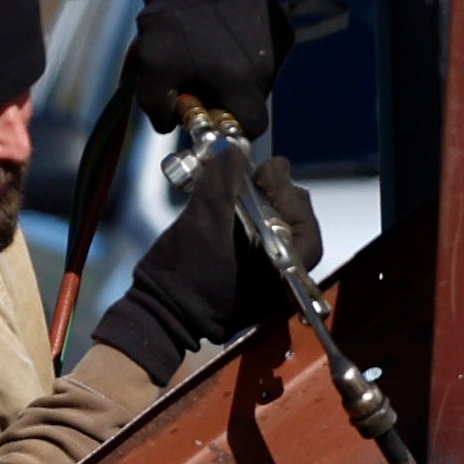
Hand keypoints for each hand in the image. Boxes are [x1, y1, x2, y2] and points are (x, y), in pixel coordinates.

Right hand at [93, 149, 322, 375]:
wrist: (159, 312)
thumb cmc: (185, 276)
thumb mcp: (204, 220)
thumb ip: (223, 180)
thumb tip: (234, 150)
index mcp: (285, 271)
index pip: (304, 222)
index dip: (286, 191)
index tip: (265, 170)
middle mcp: (283, 277)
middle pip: (292, 222)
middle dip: (273, 193)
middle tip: (250, 175)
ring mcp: (266, 277)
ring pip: (274, 228)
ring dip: (257, 201)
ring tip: (234, 185)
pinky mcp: (248, 275)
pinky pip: (257, 237)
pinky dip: (245, 216)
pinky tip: (226, 202)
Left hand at [124, 0, 291, 138]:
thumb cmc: (170, 19)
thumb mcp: (152, 67)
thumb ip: (157, 107)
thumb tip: (168, 125)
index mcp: (241, 80)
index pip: (252, 126)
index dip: (231, 127)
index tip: (212, 114)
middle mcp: (267, 63)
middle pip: (254, 100)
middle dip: (230, 96)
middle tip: (202, 78)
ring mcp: (277, 40)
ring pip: (261, 75)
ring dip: (239, 72)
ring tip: (211, 49)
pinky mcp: (280, 20)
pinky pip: (267, 50)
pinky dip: (248, 49)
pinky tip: (225, 31)